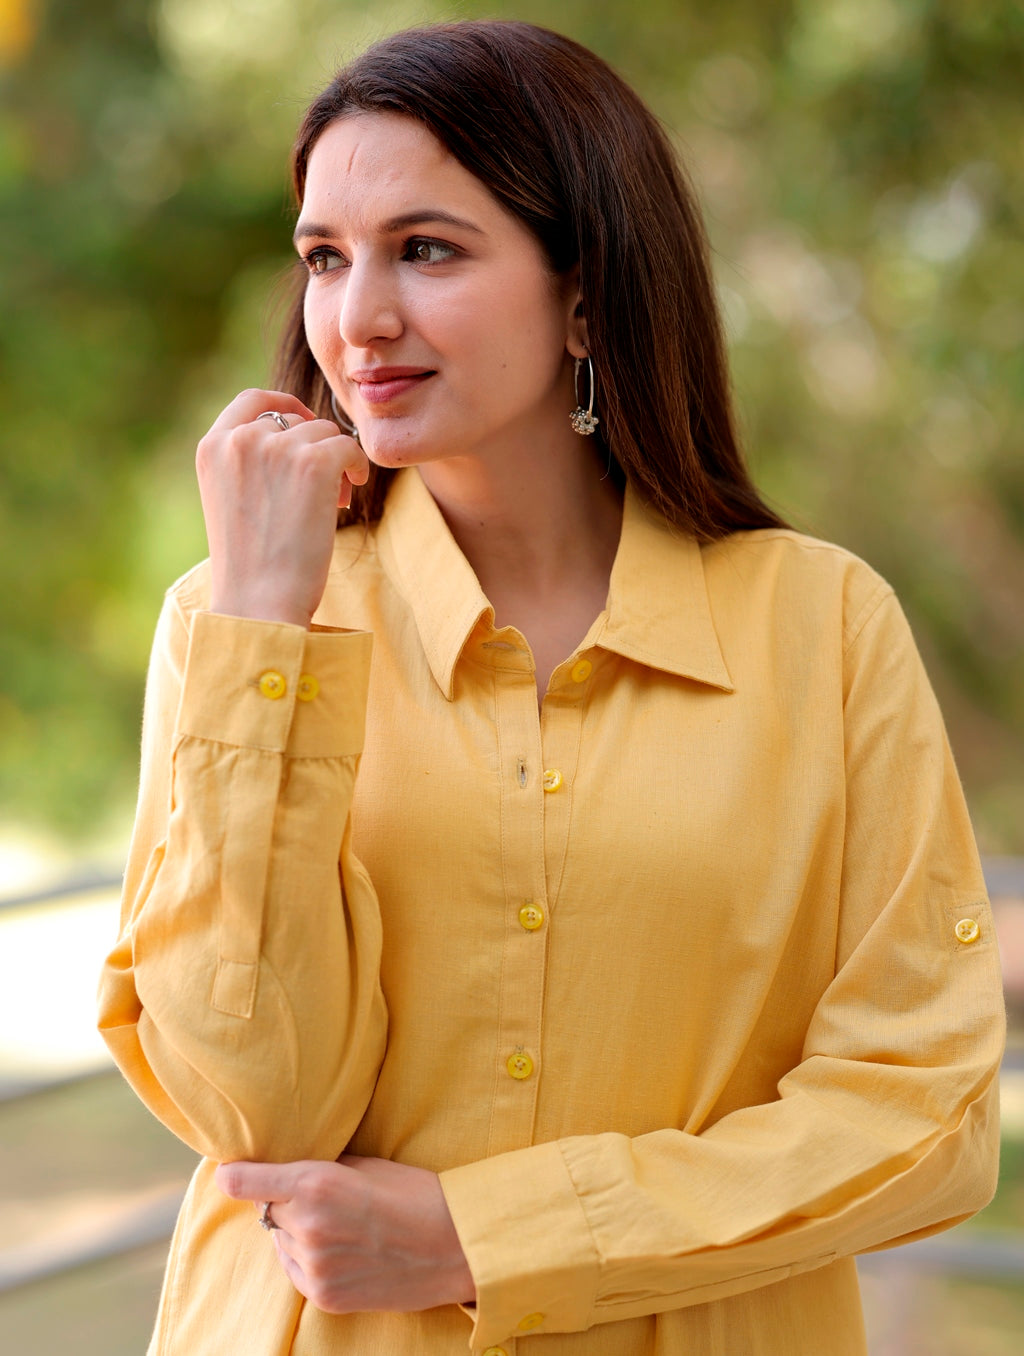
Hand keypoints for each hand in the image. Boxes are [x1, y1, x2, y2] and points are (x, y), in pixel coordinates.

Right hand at [196, 388, 369, 626]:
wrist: (258, 604)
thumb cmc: (250, 566)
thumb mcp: (231, 500)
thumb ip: (248, 463)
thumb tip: (296, 432)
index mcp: (211, 447)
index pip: (251, 400)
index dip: (284, 405)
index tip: (304, 422)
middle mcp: (240, 439)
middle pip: (296, 419)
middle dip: (314, 447)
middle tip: (322, 489)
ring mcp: (276, 448)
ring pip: (326, 433)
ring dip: (336, 463)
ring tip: (331, 503)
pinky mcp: (313, 463)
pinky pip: (349, 447)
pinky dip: (357, 468)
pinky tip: (350, 494)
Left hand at [214, 1155, 475, 1313]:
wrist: (455, 1246)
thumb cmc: (415, 1193)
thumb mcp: (365, 1164)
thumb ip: (319, 1169)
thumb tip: (287, 1170)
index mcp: (315, 1184)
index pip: (243, 1182)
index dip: (234, 1175)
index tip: (230, 1173)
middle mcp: (307, 1226)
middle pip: (266, 1210)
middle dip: (282, 1202)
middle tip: (318, 1197)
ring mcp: (313, 1267)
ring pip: (280, 1242)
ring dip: (296, 1232)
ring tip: (339, 1225)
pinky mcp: (323, 1296)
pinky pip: (295, 1270)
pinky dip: (307, 1259)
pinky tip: (342, 1249)